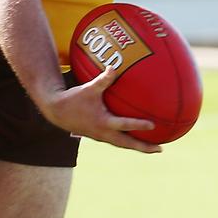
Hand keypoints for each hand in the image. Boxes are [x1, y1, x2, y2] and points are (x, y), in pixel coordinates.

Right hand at [41, 67, 161, 153]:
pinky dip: (127, 141)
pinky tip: (133, 136)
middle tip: (160, 150)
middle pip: (127, 144)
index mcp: (103, 122)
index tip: (153, 125)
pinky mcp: (98, 135)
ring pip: (122, 145)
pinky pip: (117, 141)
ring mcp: (101, 136)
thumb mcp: (88, 88)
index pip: (124, 125)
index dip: (138, 125)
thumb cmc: (73, 99)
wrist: (57, 112)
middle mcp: (103, 133)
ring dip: (137, 147)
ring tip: (151, 147)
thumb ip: (103, 79)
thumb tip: (114, 67)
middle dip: (144, 148)